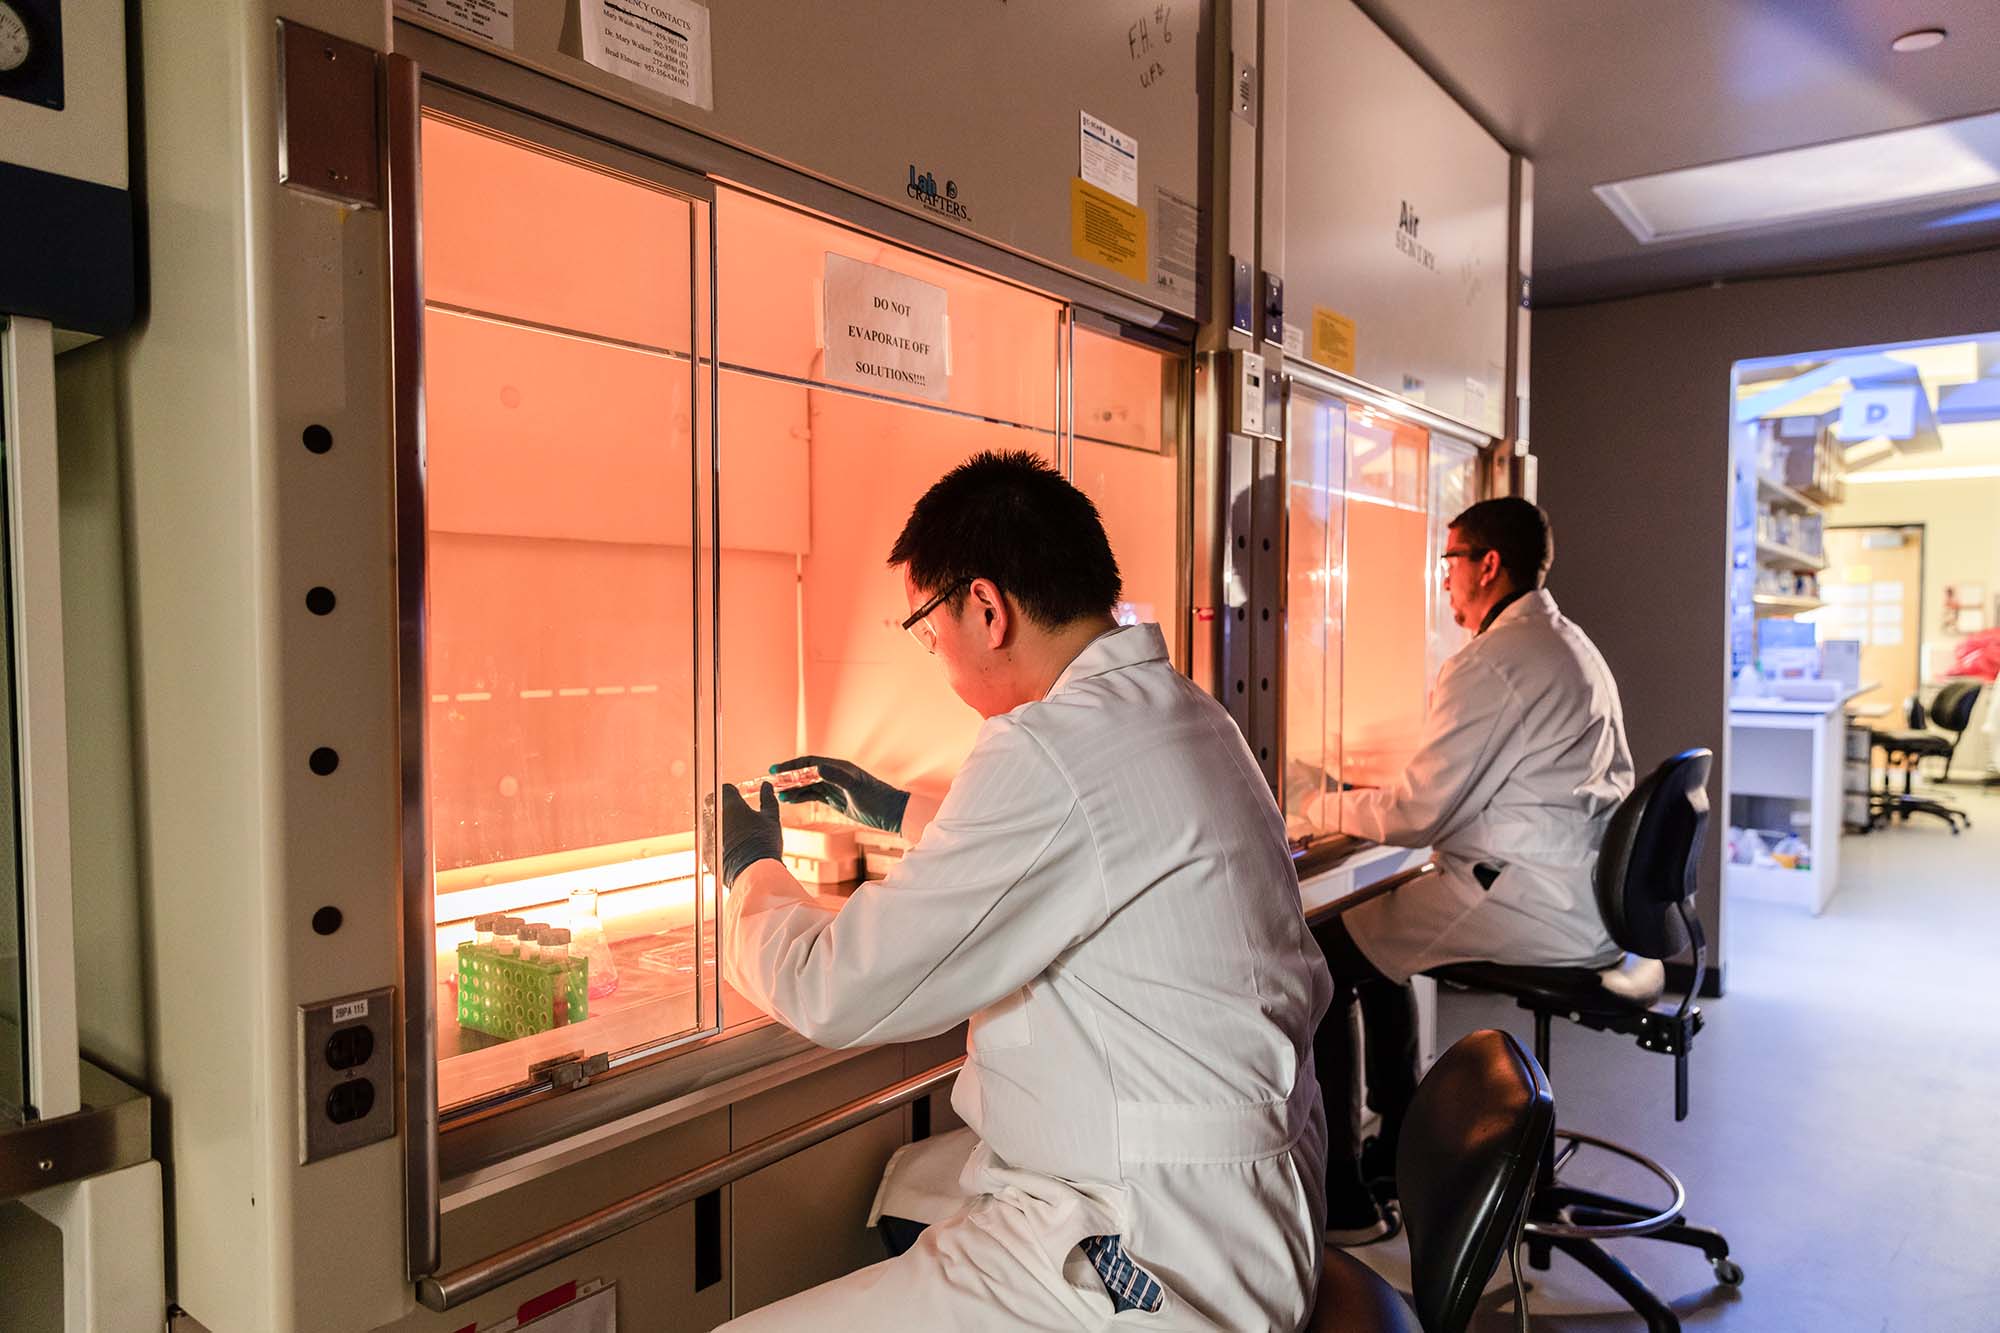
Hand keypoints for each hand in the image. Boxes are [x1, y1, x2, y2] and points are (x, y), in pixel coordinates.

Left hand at [708, 782, 782, 887]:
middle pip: (713, 804)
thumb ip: (768, 798)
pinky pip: (708, 841)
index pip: (725, 789)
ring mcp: (707, 835)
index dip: (734, 793)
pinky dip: (717, 842)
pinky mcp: (705, 851)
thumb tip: (767, 785)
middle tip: (738, 817)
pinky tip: (732, 849)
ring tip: (737, 836)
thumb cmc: (764, 842)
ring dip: (719, 824)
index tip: (741, 799)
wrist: (754, 872)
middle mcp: (714, 817)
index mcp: (730, 804)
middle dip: (723, 807)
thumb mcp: (771, 818)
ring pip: (710, 823)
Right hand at [772, 756, 909, 833]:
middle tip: (770, 782)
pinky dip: (800, 797)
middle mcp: (834, 775)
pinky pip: (814, 795)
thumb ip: (837, 777)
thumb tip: (817, 767)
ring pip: (807, 785)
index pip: (809, 763)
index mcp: (838, 767)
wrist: (891, 813)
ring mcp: (834, 787)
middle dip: (787, 777)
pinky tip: (789, 800)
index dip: (791, 766)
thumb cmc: (876, 798)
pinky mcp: (836, 799)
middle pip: (805, 773)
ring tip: (776, 794)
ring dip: (792, 788)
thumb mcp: (856, 787)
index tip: (775, 770)